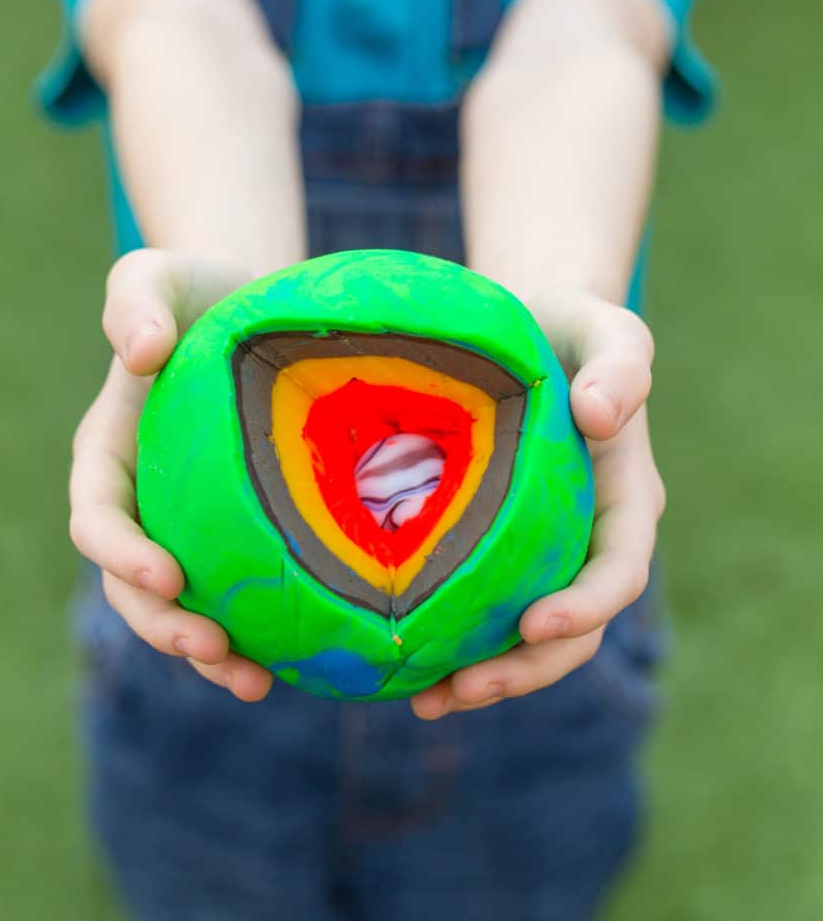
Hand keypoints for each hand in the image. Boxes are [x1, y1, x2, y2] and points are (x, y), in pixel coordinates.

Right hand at [68, 249, 273, 700]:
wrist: (256, 309)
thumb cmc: (201, 290)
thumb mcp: (159, 274)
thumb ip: (134, 299)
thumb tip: (137, 351)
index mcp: (111, 455)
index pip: (97, 519)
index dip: (120, 554)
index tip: (167, 573)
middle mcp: (145, 503)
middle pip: (133, 585)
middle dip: (163, 625)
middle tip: (213, 649)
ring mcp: (191, 525)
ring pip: (185, 606)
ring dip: (210, 653)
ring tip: (256, 682)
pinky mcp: (242, 535)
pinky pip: (241, 594)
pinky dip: (260, 632)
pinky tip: (297, 660)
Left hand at [411, 289, 665, 719]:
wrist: (527, 329)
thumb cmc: (569, 327)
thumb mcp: (606, 327)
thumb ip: (621, 364)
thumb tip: (600, 416)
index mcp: (623, 500)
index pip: (617, 570)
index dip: (584, 607)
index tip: (533, 626)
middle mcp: (587, 539)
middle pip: (573, 628)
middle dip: (524, 668)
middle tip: (461, 688)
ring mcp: (542, 552)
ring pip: (525, 636)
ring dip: (484, 676)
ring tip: (425, 701)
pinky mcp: (495, 549)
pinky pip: (482, 608)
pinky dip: (452, 642)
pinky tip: (404, 665)